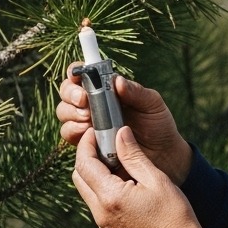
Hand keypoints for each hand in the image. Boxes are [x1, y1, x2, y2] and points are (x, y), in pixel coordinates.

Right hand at [57, 68, 192, 184]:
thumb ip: (136, 92)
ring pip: (64, 113)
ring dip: (72, 114)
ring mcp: (87, 124)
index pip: (83, 74)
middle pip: (67, 92)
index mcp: (107, 90)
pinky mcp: (86, 144)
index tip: (79, 77)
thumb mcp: (152, 104)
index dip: (75, 72)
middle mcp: (93, 104)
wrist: (163, 156)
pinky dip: (74, 132)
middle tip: (85, 101)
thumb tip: (117, 80)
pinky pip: (69, 136)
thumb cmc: (158, 125)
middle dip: (71, 94)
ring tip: (89, 120)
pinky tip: (89, 134)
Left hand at [72, 125, 205, 227]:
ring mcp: (103, 224)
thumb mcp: (156, 179)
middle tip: (107, 144)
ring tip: (119, 162)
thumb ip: (134, 155)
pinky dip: (102, 188)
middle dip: (87, 157)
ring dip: (95, 173)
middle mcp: (100, 212)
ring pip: (86, 190)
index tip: (96, 131)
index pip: (84, 164)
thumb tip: (120, 132)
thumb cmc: (174, 214)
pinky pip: (97, 203)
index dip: (87, 144)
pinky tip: (124, 182)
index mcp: (110, 197)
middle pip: (79, 177)